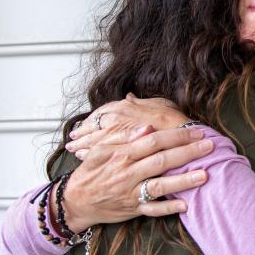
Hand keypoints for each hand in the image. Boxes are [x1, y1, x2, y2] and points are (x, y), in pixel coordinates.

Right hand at [57, 126, 214, 232]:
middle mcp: (128, 173)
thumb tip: (147, 127)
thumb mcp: (100, 150)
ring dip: (183, 181)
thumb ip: (124, 138)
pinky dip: (169, 208)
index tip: (197, 132)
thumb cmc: (91, 173)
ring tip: (204, 175)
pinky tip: (186, 204)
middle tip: (210, 147)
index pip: (153, 141)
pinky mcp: (132, 209)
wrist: (74, 202)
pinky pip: (152, 210)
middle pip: (161, 161)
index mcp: (122, 155)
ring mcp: (130, 193)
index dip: (176, 136)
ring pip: (160, 186)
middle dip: (187, 153)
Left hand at [66, 94, 190, 155]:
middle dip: (81, 133)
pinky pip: (95, 153)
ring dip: (81, 144)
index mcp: (124, 107)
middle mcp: (115, 119)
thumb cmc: (173, 121)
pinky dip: (86, 155)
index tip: (85, 124)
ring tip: (73, 149)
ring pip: (90, 140)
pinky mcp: (115, 152)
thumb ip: (141, 102)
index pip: (101, 112)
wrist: (183, 138)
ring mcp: (114, 136)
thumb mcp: (159, 104)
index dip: (92, 119)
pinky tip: (81, 158)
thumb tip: (129, 96)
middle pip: (92, 126)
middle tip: (72, 137)